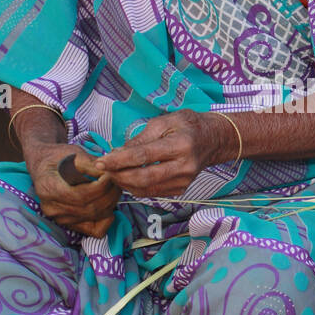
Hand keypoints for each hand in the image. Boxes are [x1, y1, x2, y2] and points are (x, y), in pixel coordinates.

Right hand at [25, 142, 121, 237]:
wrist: (44, 166)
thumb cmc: (58, 157)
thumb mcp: (73, 154)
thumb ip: (90, 164)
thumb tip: (108, 173)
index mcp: (48, 187)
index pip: (81, 195)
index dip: (102, 187)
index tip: (110, 175)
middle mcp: (51, 207)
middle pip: (89, 208)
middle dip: (109, 194)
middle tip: (117, 181)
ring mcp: (59, 218)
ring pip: (94, 217)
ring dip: (110, 204)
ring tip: (114, 189)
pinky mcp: (68, 224)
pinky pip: (94, 230)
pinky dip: (106, 219)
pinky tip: (109, 205)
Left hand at [97, 110, 228, 196]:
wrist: (214, 140)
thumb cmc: (187, 126)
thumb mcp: (164, 122)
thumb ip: (140, 139)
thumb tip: (117, 153)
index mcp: (180, 145)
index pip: (143, 156)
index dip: (119, 161)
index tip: (101, 161)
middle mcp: (184, 167)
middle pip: (143, 178)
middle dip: (119, 175)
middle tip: (103, 169)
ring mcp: (184, 182)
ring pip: (146, 189)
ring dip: (125, 183)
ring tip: (113, 172)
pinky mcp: (181, 190)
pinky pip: (152, 192)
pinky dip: (136, 187)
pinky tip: (128, 177)